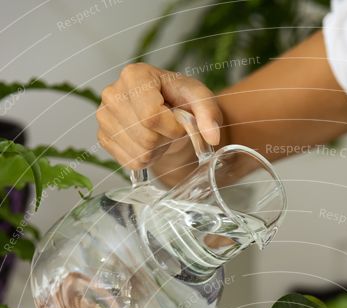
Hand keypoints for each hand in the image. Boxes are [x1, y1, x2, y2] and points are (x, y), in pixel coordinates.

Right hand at [96, 63, 222, 174]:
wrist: (164, 114)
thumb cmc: (180, 102)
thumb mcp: (200, 100)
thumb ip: (209, 113)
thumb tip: (213, 137)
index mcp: (134, 75)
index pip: (151, 116)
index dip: (172, 128)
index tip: (179, 122)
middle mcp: (112, 93)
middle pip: (145, 136)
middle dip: (165, 138)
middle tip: (168, 128)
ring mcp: (103, 116)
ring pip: (139, 152)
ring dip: (156, 150)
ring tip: (158, 134)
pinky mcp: (103, 138)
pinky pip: (131, 162)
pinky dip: (146, 159)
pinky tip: (148, 143)